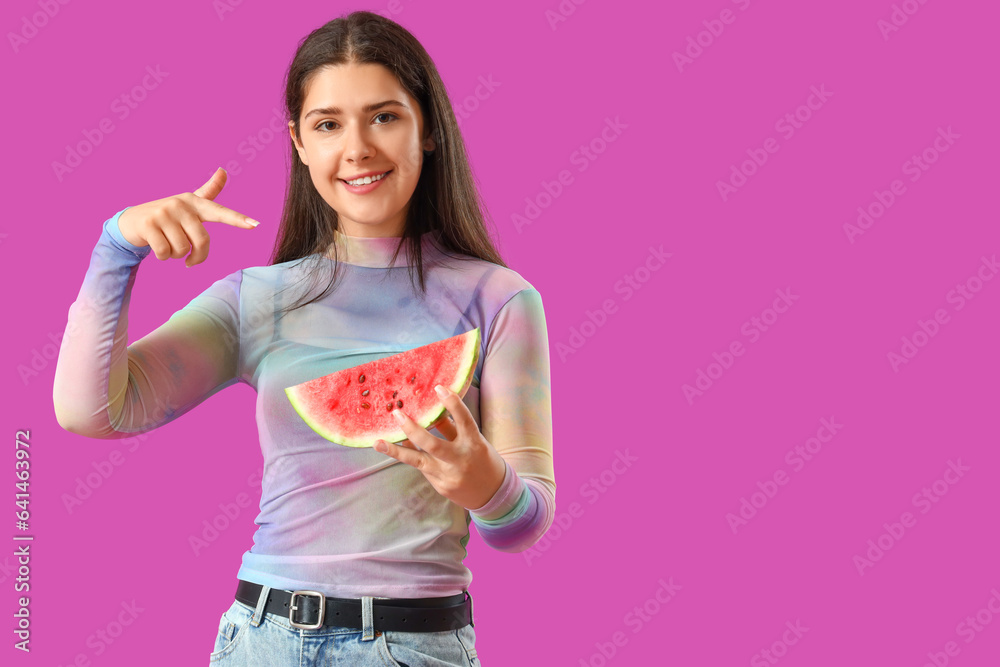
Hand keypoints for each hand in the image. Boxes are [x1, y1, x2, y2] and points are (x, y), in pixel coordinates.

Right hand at [117, 167, 259, 266]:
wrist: (132, 221)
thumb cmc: (168, 216)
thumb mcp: (189, 205)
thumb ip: (208, 192)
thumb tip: (224, 170)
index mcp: (195, 203)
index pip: (220, 212)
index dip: (238, 219)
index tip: (256, 225)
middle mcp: (180, 205)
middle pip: (202, 241)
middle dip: (198, 257)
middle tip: (190, 261)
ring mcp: (163, 213)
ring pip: (182, 249)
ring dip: (176, 256)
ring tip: (169, 247)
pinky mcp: (148, 224)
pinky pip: (165, 252)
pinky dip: (163, 257)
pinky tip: (157, 249)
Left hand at [374, 385, 506, 510]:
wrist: (493, 495)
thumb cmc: (484, 461)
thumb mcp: (475, 441)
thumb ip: (453, 429)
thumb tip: (430, 413)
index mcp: (474, 444)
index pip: (464, 420)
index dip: (452, 403)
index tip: (438, 388)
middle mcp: (460, 460)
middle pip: (432, 444)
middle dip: (411, 429)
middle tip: (396, 413)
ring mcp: (448, 476)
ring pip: (417, 461)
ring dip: (395, 451)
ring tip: (378, 443)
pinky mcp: (440, 486)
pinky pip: (422, 468)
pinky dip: (411, 457)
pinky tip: (399, 449)